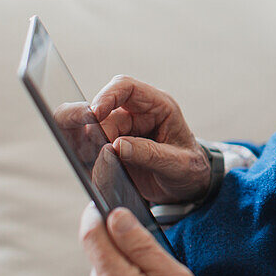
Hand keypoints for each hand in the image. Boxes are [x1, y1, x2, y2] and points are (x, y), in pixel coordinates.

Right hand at [89, 75, 210, 203]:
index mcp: (158, 107)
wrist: (189, 187)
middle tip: (90, 148)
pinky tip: (97, 175)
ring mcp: (120, 132)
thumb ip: (151, 154)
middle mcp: (135, 115)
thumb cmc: (190, 169)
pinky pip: (88, 152)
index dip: (107, 96)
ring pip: (88, 132)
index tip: (95, 114)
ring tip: (98, 167)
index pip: (126, 87)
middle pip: (100, 114)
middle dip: (91, 130)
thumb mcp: (179, 164)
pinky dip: (87, 162)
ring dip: (85, 147)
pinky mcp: (110, 151)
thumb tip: (116, 146)